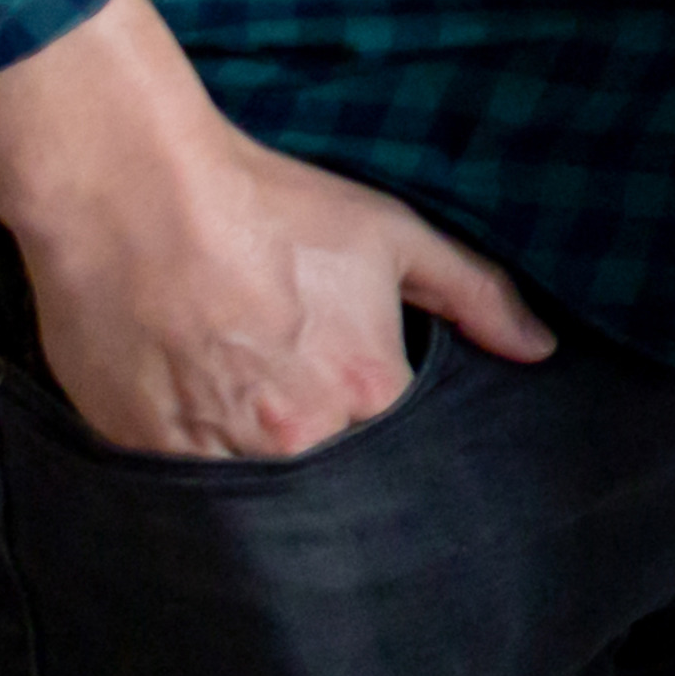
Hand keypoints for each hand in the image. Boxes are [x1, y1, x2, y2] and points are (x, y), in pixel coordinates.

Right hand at [0, 0, 553, 460]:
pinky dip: (186, 446)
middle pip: (320, 463)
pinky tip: (179, 388)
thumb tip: (540, 349)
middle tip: (276, 365)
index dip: (366, 397)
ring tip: (224, 374)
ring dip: (246, 444)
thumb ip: (476, 296)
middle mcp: (295, 442)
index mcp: (366, 393)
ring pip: (248, 480)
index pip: (389, 431)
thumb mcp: (391, 237)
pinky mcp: (141, 458)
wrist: (133, 195)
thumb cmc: (270, 208)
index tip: (337, 366)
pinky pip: (179, 479)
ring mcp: (213, 457)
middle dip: (310, 428)